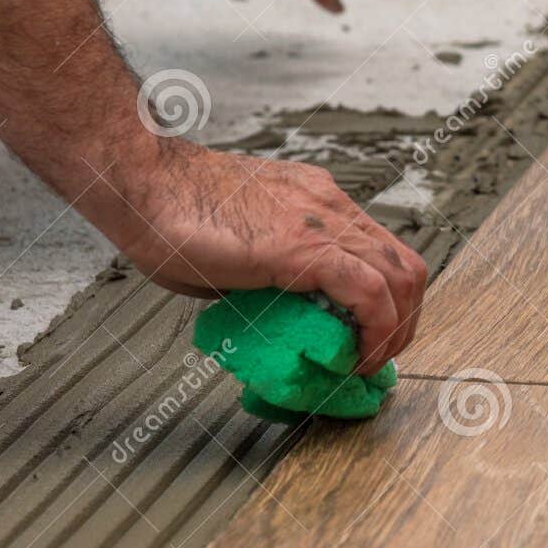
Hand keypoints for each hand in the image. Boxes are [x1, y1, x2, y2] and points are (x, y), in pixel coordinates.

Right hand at [108, 140, 425, 373]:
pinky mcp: (307, 246)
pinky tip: (357, 358)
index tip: (371, 338)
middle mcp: (331, 206)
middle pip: (405, 266)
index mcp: (317, 202)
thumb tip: (274, 315)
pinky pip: (369, 291)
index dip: (390, 301)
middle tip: (377, 359)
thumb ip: (266, 275)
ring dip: (395, 332)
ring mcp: (324, 221)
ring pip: (401, 278)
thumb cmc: (168, 212)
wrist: (142, 182)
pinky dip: (376, 331)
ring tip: (368, 365)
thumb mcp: (236, 250)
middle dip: (404, 322)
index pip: (382, 252)